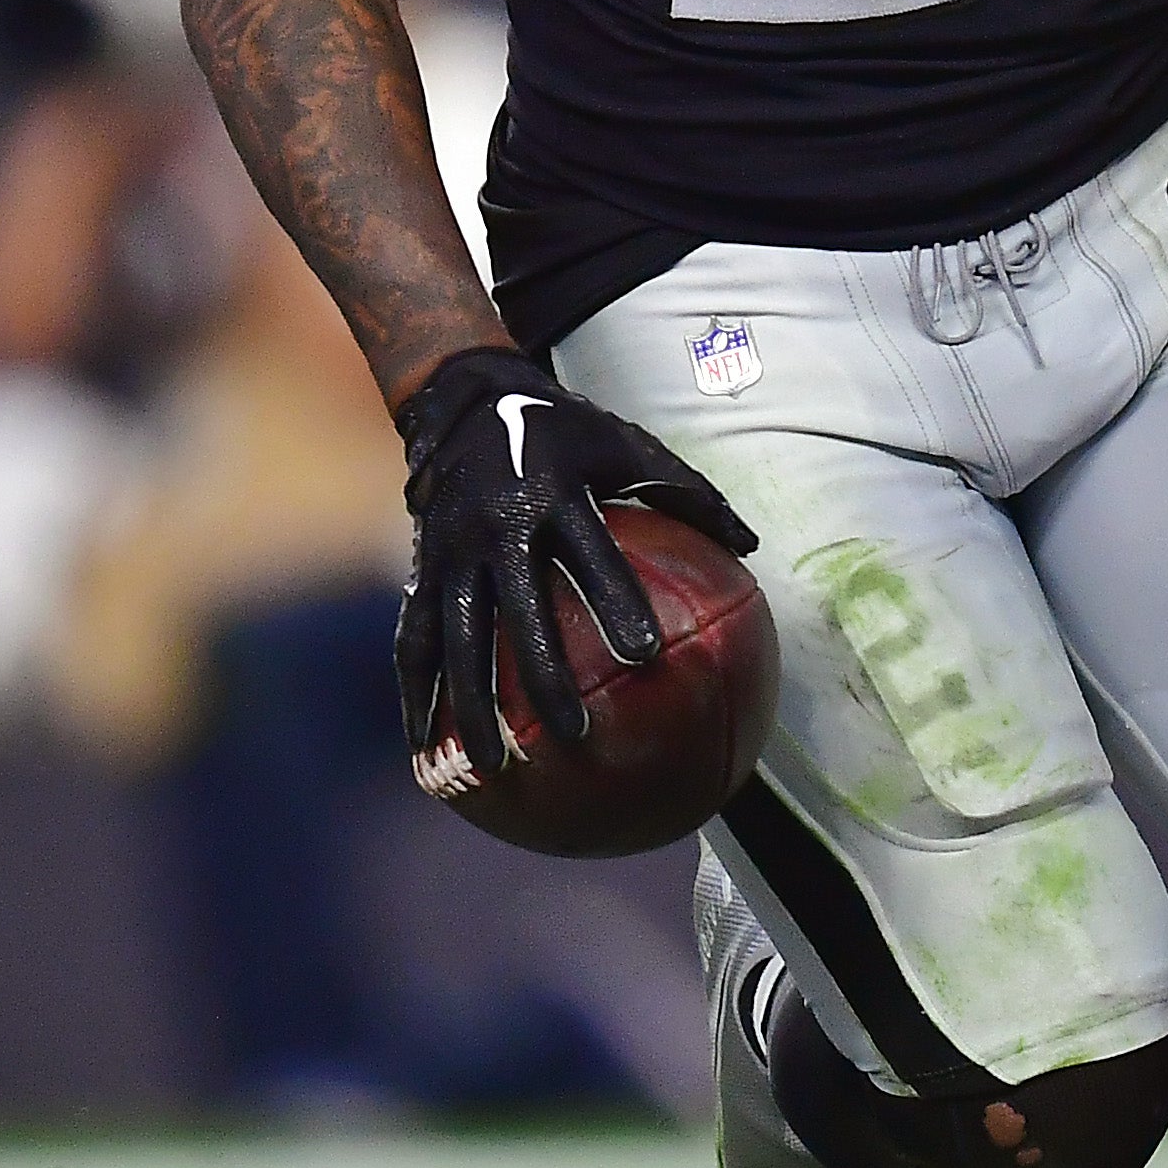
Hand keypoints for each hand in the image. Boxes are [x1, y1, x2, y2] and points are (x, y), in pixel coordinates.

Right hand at [391, 348, 755, 761]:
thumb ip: (687, 493)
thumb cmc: (565, 431)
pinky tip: (427, 755)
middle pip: (519, 612)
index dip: (616, 602)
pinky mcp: (420, 570)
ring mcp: (452, 551)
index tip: (646, 655)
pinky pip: (415, 641)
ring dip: (471, 705)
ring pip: (458, 638)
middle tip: (574, 737)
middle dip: (543, 676)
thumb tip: (752, 546)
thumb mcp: (626, 444)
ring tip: (494, 767)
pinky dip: (417, 698)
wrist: (462, 400)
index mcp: (556, 493)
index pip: (592, 556)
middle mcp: (498, 526)